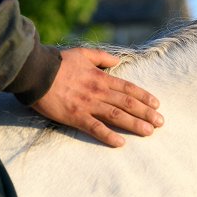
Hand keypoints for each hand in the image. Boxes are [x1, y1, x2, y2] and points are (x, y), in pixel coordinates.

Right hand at [31, 47, 163, 147]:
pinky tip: (120, 143)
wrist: (36, 72)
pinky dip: (108, 136)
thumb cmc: (58, 62)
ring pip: (116, 116)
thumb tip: (117, 61)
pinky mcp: (75, 116)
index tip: (156, 104)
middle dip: (146, 113)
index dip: (144, 96)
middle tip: (160, 122)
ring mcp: (88, 105)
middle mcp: (98, 92)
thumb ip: (101, 58)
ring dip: (134, 124)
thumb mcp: (82, 54)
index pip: (128, 88)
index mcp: (100, 77)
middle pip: (127, 103)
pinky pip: (95, 128)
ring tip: (149, 131)